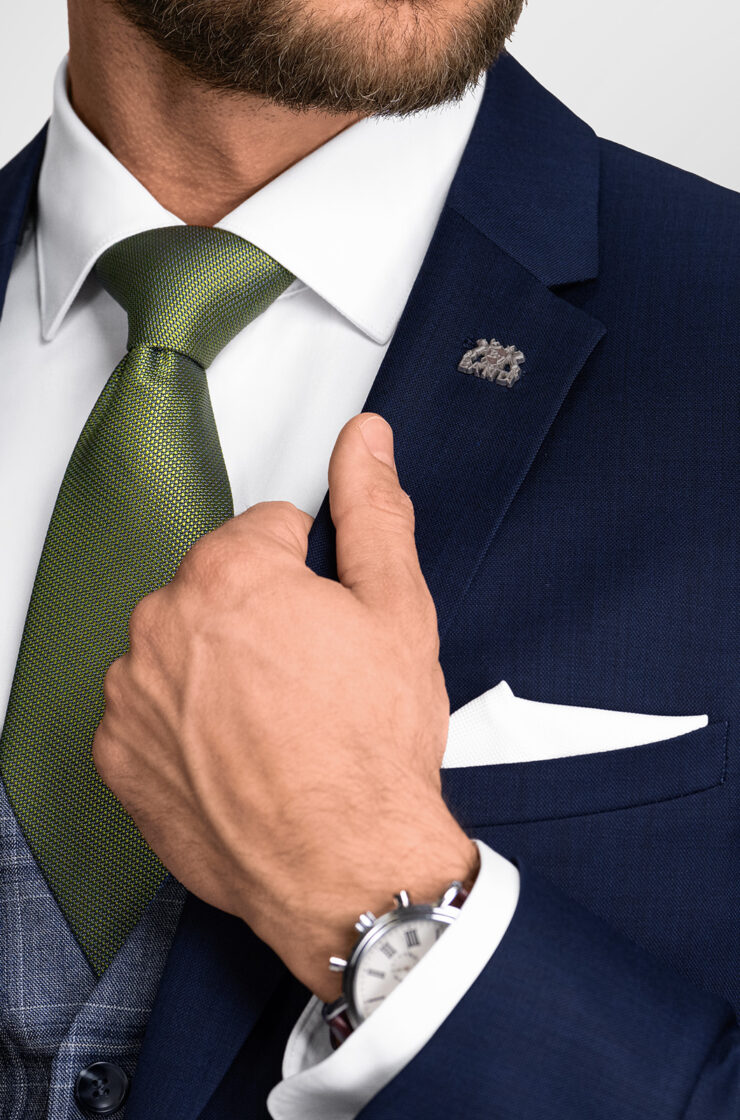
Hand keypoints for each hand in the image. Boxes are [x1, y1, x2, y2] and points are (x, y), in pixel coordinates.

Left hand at [93, 413, 476, 999]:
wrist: (345, 869)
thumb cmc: (370, 749)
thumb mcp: (398, 611)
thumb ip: (373, 510)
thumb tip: (365, 440)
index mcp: (230, 570)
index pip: (270, 529)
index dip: (315, 574)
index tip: (331, 623)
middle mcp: (164, 620)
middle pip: (220, 585)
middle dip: (264, 615)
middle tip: (314, 678)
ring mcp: (133, 690)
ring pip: (183, 645)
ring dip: (220, 667)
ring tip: (278, 722)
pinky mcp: (119, 752)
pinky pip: (151, 708)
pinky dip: (186, 722)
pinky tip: (237, 753)